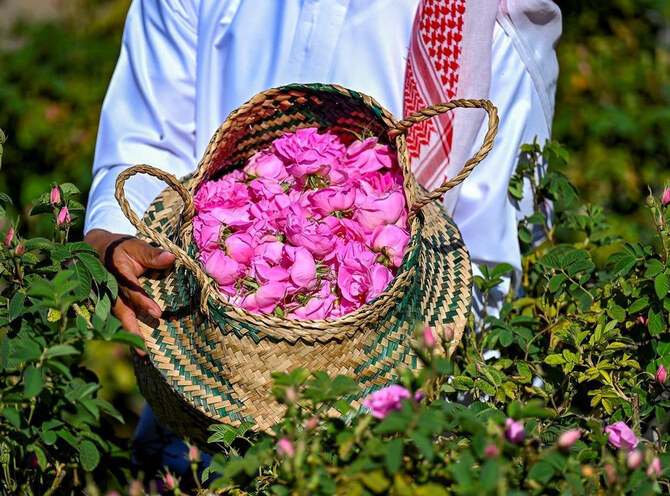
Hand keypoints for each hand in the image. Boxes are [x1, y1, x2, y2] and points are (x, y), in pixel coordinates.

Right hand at [84, 229, 174, 355]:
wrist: (96, 249)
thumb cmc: (120, 248)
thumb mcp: (135, 245)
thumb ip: (151, 254)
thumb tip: (171, 258)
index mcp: (117, 272)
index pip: (131, 288)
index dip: (143, 301)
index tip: (157, 314)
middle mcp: (109, 288)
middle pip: (120, 311)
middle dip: (131, 329)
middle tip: (143, 348)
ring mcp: (105, 298)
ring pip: (117, 319)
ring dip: (128, 336)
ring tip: (142, 354)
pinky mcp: (106, 305)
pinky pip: (117, 320)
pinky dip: (125, 334)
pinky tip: (137, 349)